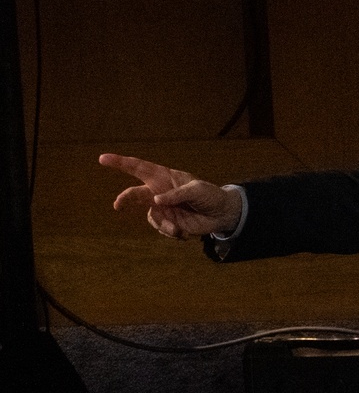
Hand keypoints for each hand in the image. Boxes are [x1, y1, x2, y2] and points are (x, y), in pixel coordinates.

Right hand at [99, 153, 242, 238]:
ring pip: (151, 217)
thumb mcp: (198, 189)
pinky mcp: (168, 222)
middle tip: (118, 205)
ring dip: (164, 225)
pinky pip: (161, 229)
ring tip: (179, 228)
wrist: (221, 214)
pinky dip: (171, 232)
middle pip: (135, 193)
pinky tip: (185, 233)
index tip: (103, 159)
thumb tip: (155, 200)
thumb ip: (177, 193)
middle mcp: (159, 192)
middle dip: (125, 199)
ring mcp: (162, 208)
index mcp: (165, 177)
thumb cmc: (210, 195)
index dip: (121, 163)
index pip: (139, 168)